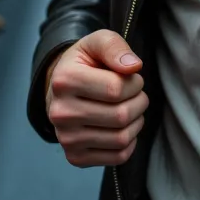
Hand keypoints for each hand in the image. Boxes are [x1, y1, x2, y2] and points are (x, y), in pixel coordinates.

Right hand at [46, 30, 148, 168]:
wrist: (63, 90)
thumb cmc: (86, 64)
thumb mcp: (97, 43)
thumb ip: (115, 47)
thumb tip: (134, 66)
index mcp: (64, 80)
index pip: (116, 89)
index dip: (134, 82)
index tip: (131, 77)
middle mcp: (60, 113)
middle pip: (120, 115)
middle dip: (139, 101)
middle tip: (135, 93)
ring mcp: (66, 139)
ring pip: (121, 138)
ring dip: (137, 121)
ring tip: (130, 107)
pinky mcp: (75, 157)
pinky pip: (118, 156)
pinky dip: (130, 141)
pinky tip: (122, 126)